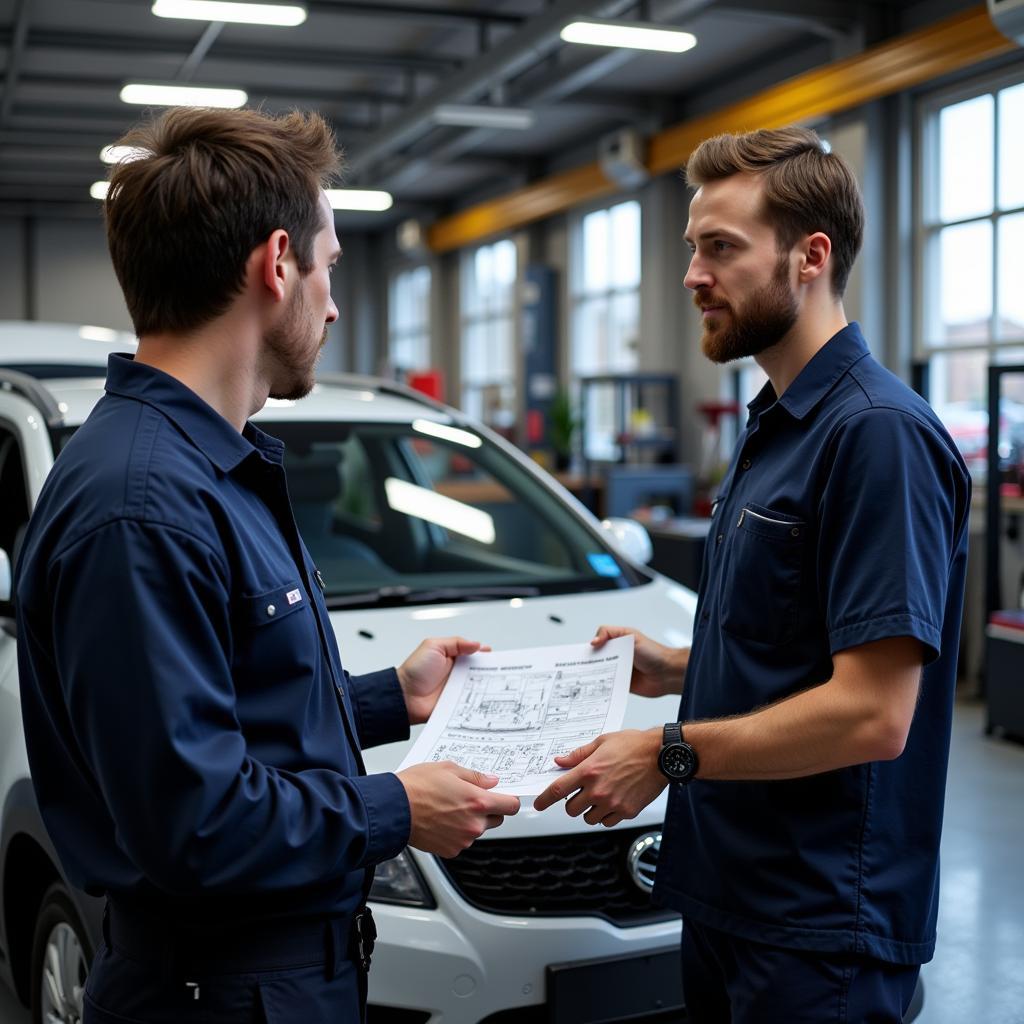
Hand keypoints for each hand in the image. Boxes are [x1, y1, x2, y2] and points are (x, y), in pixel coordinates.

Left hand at [397, 636, 490, 724]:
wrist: (404, 697)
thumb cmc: (414, 671)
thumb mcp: (433, 646)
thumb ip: (456, 642)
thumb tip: (476, 644)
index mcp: (452, 658)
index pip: (473, 654)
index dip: (485, 655)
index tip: (496, 657)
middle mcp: (456, 673)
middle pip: (479, 672)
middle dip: (490, 672)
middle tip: (500, 672)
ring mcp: (456, 690)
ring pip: (478, 688)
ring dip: (485, 687)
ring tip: (497, 686)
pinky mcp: (456, 704)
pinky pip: (470, 703)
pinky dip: (477, 702)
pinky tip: (485, 701)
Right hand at [398, 762, 520, 857]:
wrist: (394, 808)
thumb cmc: (417, 787)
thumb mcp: (449, 769)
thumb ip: (475, 777)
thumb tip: (491, 781)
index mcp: (478, 802)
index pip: (511, 806)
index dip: (509, 799)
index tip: (503, 796)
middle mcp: (474, 824)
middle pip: (497, 819)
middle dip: (489, 810)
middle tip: (470, 799)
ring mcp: (463, 839)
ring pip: (478, 830)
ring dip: (471, 821)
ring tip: (449, 808)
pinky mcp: (451, 850)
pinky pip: (462, 841)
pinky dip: (457, 833)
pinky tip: (442, 821)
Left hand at [533, 728, 665, 826]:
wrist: (661, 755)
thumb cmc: (634, 745)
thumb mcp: (602, 742)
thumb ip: (578, 755)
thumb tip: (560, 762)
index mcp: (589, 770)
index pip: (558, 790)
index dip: (544, 799)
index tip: (539, 804)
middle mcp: (598, 790)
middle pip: (571, 809)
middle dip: (572, 802)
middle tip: (581, 793)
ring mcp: (612, 803)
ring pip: (588, 818)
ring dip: (589, 810)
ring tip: (600, 796)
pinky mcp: (626, 812)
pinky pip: (607, 822)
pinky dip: (606, 816)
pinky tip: (612, 802)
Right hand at [591, 625, 687, 697]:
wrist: (669, 674)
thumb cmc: (655, 653)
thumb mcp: (632, 637)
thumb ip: (611, 634)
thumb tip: (593, 641)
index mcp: (618, 641)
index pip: (599, 640)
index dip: (591, 645)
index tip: (584, 652)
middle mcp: (617, 655)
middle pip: (597, 658)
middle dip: (589, 662)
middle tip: (580, 668)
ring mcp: (620, 669)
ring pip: (601, 672)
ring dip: (594, 676)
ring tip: (585, 680)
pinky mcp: (622, 683)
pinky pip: (609, 685)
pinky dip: (603, 687)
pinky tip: (597, 689)